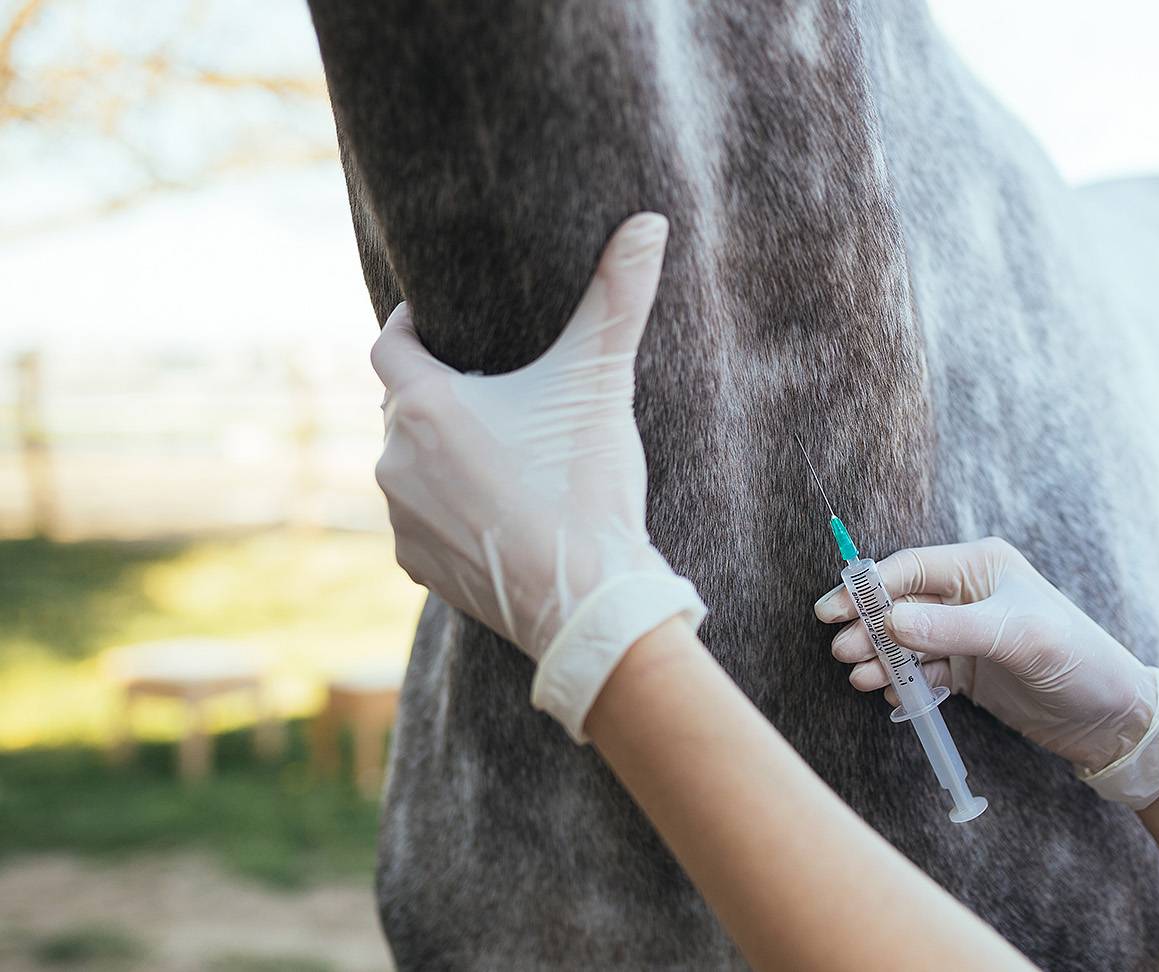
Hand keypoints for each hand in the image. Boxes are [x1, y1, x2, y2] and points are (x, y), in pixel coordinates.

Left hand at [371, 212, 704, 740]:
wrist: (588, 602)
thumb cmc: (586, 487)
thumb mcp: (601, 383)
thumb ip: (619, 298)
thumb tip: (649, 222)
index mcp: (426, 407)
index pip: (389, 345)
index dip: (410, 326)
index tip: (434, 320)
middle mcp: (395, 461)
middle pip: (405, 408)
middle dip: (440, 396)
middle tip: (492, 390)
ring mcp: (402, 520)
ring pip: (411, 468)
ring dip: (442, 456)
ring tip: (498, 453)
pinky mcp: (420, 567)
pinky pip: (422, 522)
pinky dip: (449, 511)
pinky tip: (497, 511)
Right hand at [814, 537, 1158, 805]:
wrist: (1112, 717)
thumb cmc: (1077, 660)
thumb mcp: (1017, 638)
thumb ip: (952, 628)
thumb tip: (890, 619)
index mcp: (981, 566)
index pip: (911, 569)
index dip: (868, 587)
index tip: (832, 609)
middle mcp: (969, 594)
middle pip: (900, 604)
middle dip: (869, 627)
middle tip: (843, 652)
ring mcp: (966, 633)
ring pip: (906, 640)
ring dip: (881, 658)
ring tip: (861, 679)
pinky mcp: (967, 669)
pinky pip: (922, 671)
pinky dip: (904, 682)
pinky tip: (892, 696)